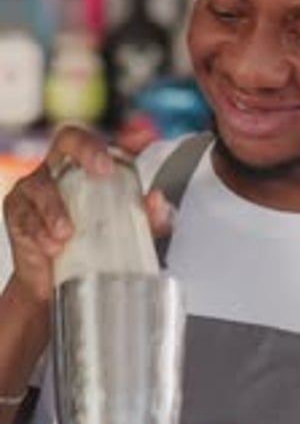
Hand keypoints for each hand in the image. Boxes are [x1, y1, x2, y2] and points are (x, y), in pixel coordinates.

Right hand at [3, 124, 171, 301]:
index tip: (121, 153)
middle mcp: (60, 169)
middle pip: (68, 140)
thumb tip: (158, 202)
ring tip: (67, 232)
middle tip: (103, 170)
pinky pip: (25, 215)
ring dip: (55, 208)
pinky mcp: (18, 211)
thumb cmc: (92, 245)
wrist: (57, 282)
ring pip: (42, 184)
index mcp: (85, 167)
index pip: (94, 140)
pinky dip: (40, 231)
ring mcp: (35, 188)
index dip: (106, 140)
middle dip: (87, 150)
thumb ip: (149, 218)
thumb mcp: (128, 232)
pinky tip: (52, 246)